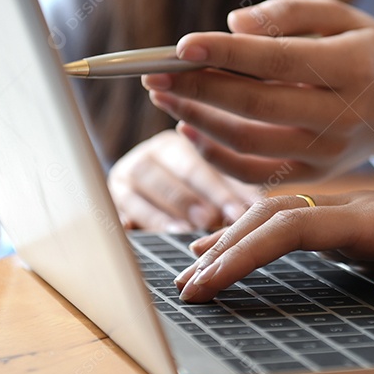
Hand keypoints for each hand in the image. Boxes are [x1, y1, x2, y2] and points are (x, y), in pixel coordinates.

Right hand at [107, 130, 259, 231]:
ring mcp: (125, 177)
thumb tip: (263, 209)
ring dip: (160, 212)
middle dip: (189, 199)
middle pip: (166, 175)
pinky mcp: (110, 200)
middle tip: (209, 220)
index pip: (197, 164)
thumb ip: (236, 192)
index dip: (218, 190)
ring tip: (182, 231)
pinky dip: (125, 218)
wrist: (148, 187)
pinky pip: (115, 208)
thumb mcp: (217, 182)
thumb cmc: (198, 186)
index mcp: (177, 143)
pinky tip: (134, 231)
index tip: (239, 213)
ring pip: (138, 190)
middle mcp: (148, 155)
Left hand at [141, 0, 373, 184]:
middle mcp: (341, 115)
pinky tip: (188, 128)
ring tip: (162, 94)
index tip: (181, 45)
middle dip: (197, 88)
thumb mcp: (342, 15)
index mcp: (352, 66)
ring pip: (248, 143)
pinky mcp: (315, 174)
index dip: (226, 55)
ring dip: (197, 119)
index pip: (278, 61)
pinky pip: (254, 174)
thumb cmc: (369, 49)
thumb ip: (288, 14)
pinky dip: (215, 155)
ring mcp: (328, 152)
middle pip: (255, 106)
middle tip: (152, 72)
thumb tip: (232, 26)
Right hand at [173, 167, 373, 305]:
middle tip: (185, 287)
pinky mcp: (356, 227)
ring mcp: (354, 216)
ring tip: (196, 270)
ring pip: (280, 217)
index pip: (296, 228)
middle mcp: (357, 210)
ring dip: (236, 240)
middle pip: (274, 216)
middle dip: (226, 248)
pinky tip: (240, 252)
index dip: (247, 252)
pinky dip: (258, 238)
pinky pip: (295, 227)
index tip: (211, 281)